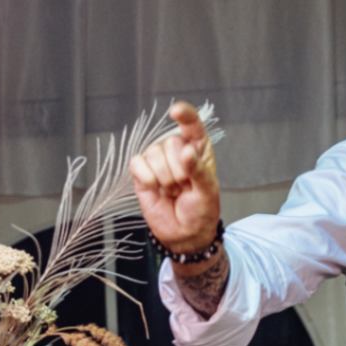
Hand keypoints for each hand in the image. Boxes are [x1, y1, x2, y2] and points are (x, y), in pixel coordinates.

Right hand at [130, 101, 219, 253]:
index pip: (191, 124)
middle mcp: (176, 148)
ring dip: (164, 178)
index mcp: (198, 148)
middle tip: (185, 186)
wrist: (184, 233)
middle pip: (170, 142)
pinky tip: (155, 189)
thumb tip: (186, 151)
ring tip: (173, 190)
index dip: (184, 115)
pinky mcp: (140, 170)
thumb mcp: (208, 191)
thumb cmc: (201, 209)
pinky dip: (146, 178)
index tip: (176, 112)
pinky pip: (137, 163)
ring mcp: (157, 158)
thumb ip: (198, 170)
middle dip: (179, 169)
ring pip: (154, 153)